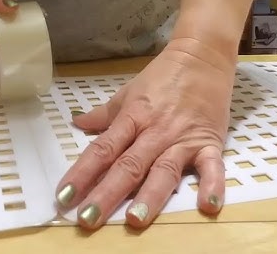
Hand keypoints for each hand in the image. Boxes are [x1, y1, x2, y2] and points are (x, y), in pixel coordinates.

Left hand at [55, 38, 234, 228]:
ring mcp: (183, 138)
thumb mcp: (129, 92)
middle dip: (107, 193)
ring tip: (135, 220)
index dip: (82, 174)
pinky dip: (212, 184)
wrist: (202, 55)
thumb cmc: (163, 75)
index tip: (64, 197)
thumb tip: (77, 124)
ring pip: (164, 170)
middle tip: (88, 220)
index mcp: (133, 117)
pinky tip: (208, 205)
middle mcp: (155, 131)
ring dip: (150, 195)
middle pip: (128, 165)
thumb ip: (105, 114)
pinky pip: (212, 166)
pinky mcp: (210, 142)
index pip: (102, 149)